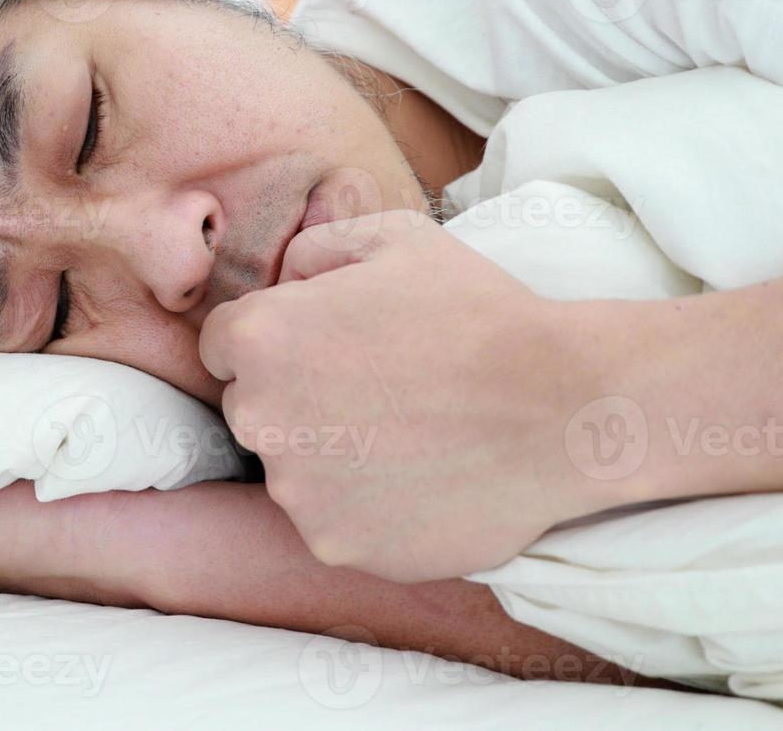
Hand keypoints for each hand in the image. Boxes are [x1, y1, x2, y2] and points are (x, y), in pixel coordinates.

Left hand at [198, 210, 604, 583]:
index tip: (323, 349)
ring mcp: (296, 492)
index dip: (274, 341)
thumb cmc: (479, 312)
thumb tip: (286, 278)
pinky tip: (419, 479)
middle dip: (295, 398)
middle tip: (374, 391)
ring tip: (407, 436)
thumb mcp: (396, 238)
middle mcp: (260, 418)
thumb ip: (318, 248)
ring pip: (290, 471)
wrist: (560, 405)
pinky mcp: (335, 545)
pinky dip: (364, 507)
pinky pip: (331, 522)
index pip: (223, 345)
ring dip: (329, 456)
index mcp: (262, 338)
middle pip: (252, 408)